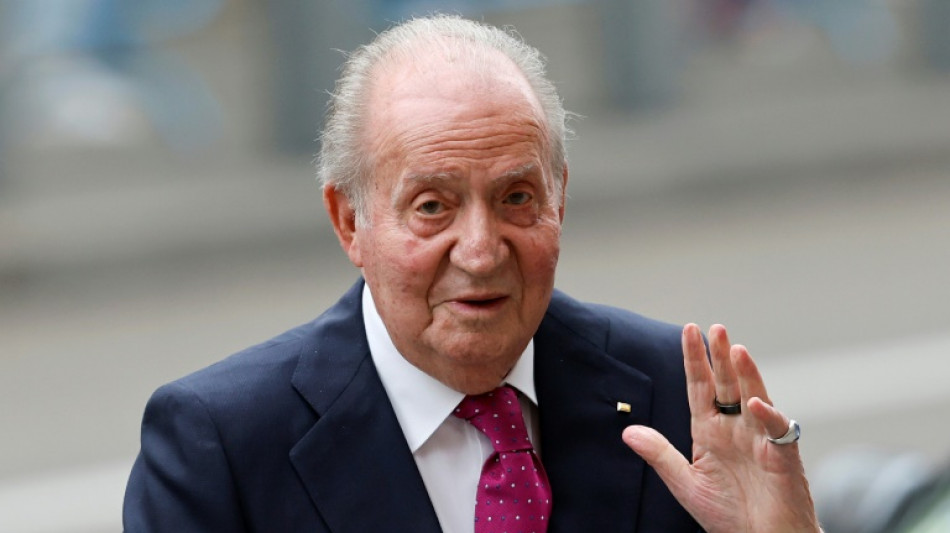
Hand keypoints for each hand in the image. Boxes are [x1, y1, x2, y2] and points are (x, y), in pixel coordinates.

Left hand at [622, 324, 819, 532]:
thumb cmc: (727, 515)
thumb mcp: (685, 482)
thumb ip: (660, 455)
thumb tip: (628, 431)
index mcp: (710, 430)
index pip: (700, 387)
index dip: (694, 360)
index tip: (688, 330)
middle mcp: (735, 428)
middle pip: (727, 384)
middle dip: (720, 357)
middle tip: (714, 328)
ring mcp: (759, 439)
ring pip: (754, 397)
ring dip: (746, 373)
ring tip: (736, 349)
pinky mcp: (782, 456)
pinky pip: (776, 430)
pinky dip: (767, 415)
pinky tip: (754, 401)